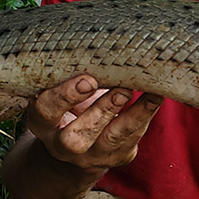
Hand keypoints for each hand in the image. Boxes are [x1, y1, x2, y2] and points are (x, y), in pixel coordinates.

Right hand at [27, 74, 161, 171]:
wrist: (80, 143)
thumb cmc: (71, 102)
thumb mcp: (61, 89)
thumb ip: (70, 74)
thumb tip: (99, 42)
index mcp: (43, 123)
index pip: (46, 111)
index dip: (64, 97)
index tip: (87, 79)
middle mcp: (63, 145)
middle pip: (75, 139)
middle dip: (99, 113)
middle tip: (119, 90)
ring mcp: (91, 155)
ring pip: (110, 140)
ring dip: (130, 115)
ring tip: (144, 93)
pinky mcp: (117, 156)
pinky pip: (133, 138)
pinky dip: (146, 115)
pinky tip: (155, 96)